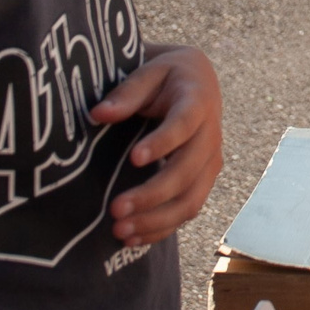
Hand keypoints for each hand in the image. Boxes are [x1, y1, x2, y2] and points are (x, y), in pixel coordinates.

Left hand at [92, 45, 223, 244]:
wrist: (197, 84)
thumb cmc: (166, 76)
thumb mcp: (149, 71)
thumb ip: (126, 92)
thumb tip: (99, 114)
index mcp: (198, 101)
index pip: (184, 124)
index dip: (162, 142)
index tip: (134, 158)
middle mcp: (210, 135)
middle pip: (187, 171)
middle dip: (152, 194)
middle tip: (115, 208)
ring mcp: (210, 162)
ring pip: (191, 199)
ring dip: (156, 219)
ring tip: (119, 230)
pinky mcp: (202, 182)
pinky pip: (187, 211)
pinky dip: (161, 228)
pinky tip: (131, 239)